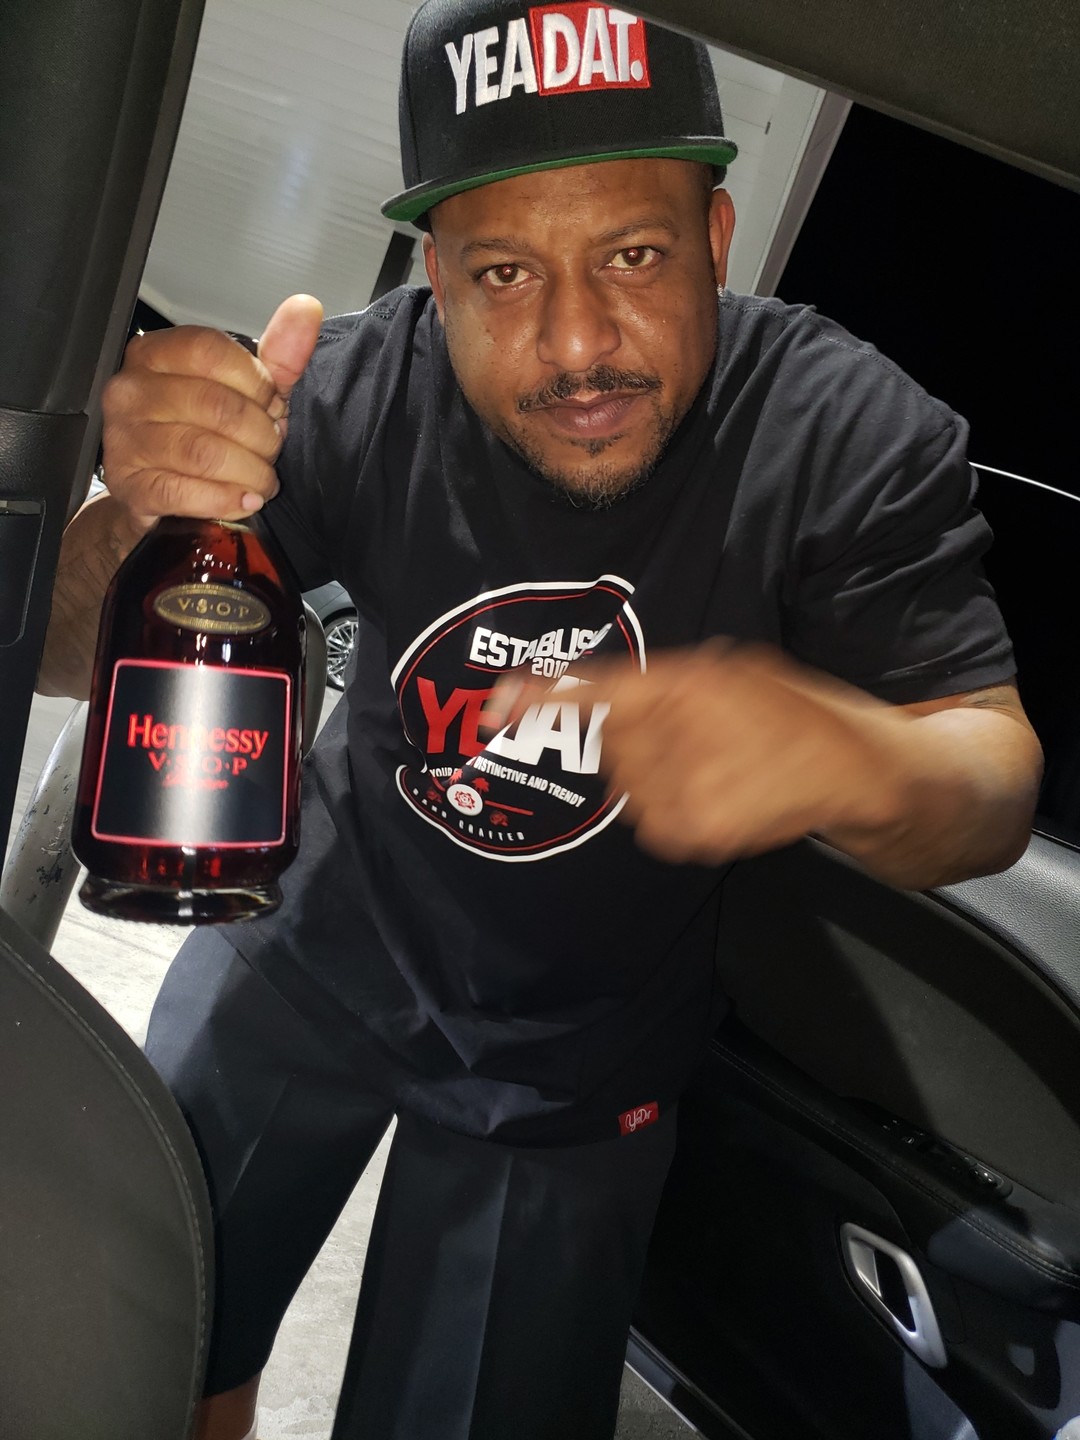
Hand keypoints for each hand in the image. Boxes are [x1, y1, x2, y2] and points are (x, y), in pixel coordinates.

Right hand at [100, 293, 323, 528]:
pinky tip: (244, 500)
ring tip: (263, 480)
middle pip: (214, 405)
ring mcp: (124, 438)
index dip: (256, 383)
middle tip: (271, 450)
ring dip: (249, 472)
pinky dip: (225, 499)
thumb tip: (306, 309)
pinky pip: (183, 492)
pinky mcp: (129, 484)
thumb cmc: (202, 431)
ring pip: (203, 452)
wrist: (155, 490)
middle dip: (260, 435)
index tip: (273, 406)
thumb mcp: (244, 390)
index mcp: (156, 354)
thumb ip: (277, 355)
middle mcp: (131, 390)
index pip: (210, 351)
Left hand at [494, 642, 900, 865]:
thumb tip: (605, 699)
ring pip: (624, 784)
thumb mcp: (734, 671)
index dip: (545, 697)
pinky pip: (648, 819)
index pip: (601, 692)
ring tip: (707, 761)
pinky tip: (713, 790)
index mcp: (690, 684)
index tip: (500, 701)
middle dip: (627, 739)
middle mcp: (681, 736)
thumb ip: (666, 683)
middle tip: (680, 733)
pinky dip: (667, 806)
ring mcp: (686, 790)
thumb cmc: (794, 712)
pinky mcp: (696, 833)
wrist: (852, 772)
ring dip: (648, 774)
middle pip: (607, 744)